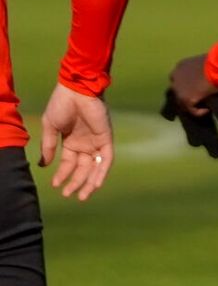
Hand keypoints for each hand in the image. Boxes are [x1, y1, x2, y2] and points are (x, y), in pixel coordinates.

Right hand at [38, 84, 113, 200]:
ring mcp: (96, 142)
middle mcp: (85, 144)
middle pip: (82, 169)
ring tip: (82, 195)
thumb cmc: (61, 105)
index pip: (69, 164)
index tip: (56, 185)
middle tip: (69, 194)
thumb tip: (43, 165)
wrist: (76, 90)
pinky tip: (95, 184)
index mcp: (71, 142)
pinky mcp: (106, 139)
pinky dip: (101, 172)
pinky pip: (106, 159)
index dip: (62, 175)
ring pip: (95, 167)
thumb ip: (48, 147)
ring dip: (89, 182)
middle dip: (76, 183)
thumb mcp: (51, 127)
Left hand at [169, 54, 217, 114]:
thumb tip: (205, 77)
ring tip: (202, 106)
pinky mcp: (185, 99)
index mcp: (180, 67)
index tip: (195, 87)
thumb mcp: (204, 64)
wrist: (216, 67)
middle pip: (177, 90)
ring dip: (191, 105)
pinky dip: (198, 112)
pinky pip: (191, 110)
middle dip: (186, 94)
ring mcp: (179, 89)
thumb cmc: (215, 62)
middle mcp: (175, 77)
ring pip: (181, 102)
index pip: (178, 78)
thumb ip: (200, 71)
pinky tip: (206, 110)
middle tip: (197, 98)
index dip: (185, 84)